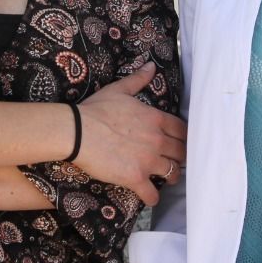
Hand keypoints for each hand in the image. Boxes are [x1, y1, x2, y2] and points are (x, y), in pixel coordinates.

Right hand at [75, 63, 186, 205]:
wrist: (77, 131)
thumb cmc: (96, 109)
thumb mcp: (119, 90)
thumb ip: (138, 79)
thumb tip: (151, 65)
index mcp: (156, 119)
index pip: (182, 130)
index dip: (184, 137)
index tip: (182, 142)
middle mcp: (157, 140)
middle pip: (181, 152)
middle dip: (181, 158)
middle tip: (176, 161)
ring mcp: (148, 160)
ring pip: (172, 173)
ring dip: (172, 177)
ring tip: (168, 179)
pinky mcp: (135, 178)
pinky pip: (152, 193)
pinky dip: (153, 197)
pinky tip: (151, 197)